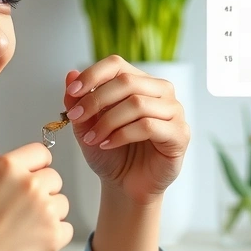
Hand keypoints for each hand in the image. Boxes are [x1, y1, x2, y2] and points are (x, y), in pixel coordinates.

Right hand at [0, 144, 73, 250]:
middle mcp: (31, 185)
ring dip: (48, 212)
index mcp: (8, 167)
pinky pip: (66, 228)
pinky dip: (54, 235)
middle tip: (20, 208)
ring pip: (61, 203)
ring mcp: (45, 211)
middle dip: (41, 189)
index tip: (28, 177)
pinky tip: (31, 241)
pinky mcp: (54, 237)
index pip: (41, 153)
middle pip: (54, 178)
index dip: (34, 165)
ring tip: (23, 227)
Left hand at [63, 55, 189, 204]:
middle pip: (126, 81)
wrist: (124, 185)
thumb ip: (78, 101)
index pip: (117, 64)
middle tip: (77, 119)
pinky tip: (108, 144)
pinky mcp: (179, 134)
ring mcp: (174, 112)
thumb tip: (70, 75)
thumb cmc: (111, 154)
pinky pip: (149, 126)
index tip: (72, 92)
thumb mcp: (86, 126)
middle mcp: (160, 92)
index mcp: (139, 82)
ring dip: (107, 122)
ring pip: (137, 103)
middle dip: (96, 100)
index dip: (92, 75)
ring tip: (92, 138)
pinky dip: (122, 135)